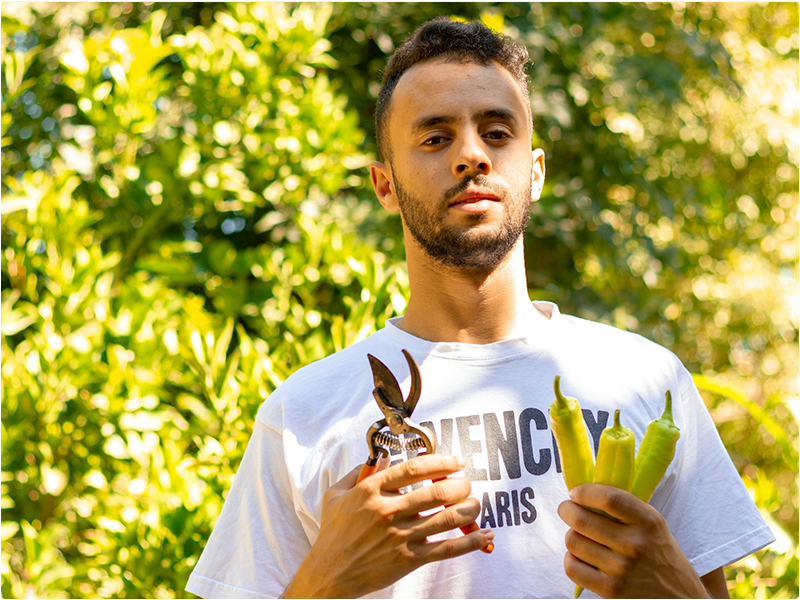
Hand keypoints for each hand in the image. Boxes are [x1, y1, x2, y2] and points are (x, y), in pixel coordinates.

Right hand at [282, 454, 493, 598]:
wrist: (329, 573)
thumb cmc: (333, 533)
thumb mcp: (336, 495)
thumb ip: (360, 471)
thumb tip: (384, 457)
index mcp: (372, 491)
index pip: (414, 469)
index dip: (441, 462)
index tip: (456, 462)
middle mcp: (388, 511)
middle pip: (437, 492)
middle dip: (461, 485)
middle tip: (467, 484)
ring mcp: (400, 536)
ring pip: (446, 518)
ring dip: (469, 508)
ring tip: (475, 503)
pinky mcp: (409, 560)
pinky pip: (446, 549)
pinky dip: (470, 542)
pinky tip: (484, 536)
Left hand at [557, 484, 708, 598]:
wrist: (678, 597)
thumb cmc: (660, 554)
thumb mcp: (653, 524)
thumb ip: (624, 507)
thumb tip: (584, 491)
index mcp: (647, 522)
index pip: (608, 498)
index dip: (585, 492)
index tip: (576, 492)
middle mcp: (634, 545)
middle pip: (581, 519)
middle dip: (567, 509)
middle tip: (567, 509)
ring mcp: (620, 569)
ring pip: (573, 541)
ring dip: (571, 534)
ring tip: (580, 535)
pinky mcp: (609, 590)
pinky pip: (572, 567)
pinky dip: (570, 558)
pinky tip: (580, 555)